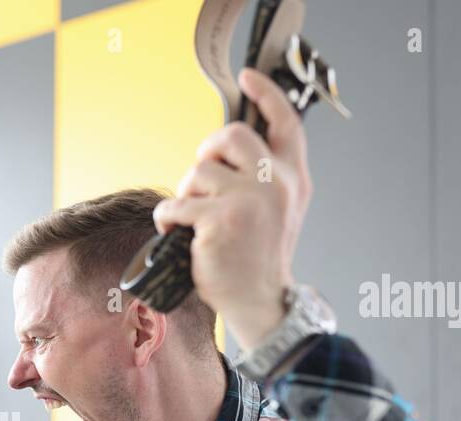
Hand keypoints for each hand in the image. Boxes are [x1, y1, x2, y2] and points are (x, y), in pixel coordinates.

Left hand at [152, 67, 311, 350]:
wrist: (261, 302)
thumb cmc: (258, 259)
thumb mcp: (278, 211)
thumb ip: (264, 177)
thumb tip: (225, 151)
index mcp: (294, 179)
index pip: (286, 122)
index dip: (267, 94)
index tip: (249, 78)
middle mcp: (276, 184)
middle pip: (231, 137)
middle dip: (206, 152)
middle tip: (200, 181)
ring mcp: (249, 201)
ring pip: (198, 172)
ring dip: (186, 194)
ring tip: (193, 221)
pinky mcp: (219, 220)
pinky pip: (175, 206)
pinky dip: (167, 221)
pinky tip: (177, 235)